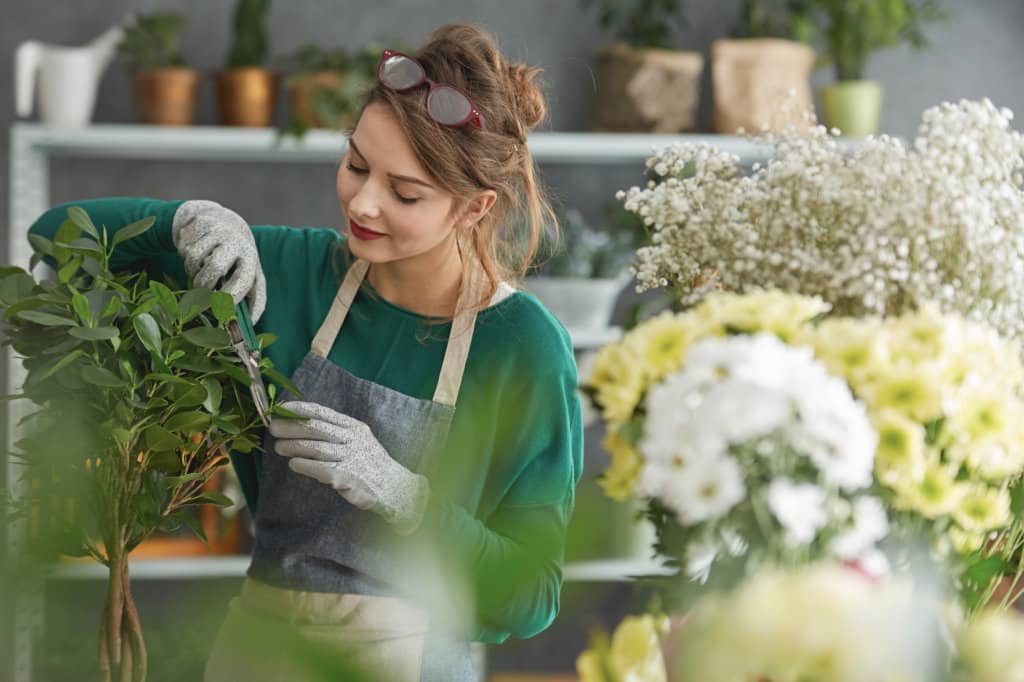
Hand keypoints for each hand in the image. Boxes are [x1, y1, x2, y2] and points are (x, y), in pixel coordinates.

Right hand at [172, 199, 266, 322]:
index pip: (242, 282)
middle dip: (203, 284)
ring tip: (198, 271)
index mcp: (251, 259)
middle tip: (201, 290)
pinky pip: (184, 245)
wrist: (225, 222)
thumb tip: (251, 326)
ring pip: (194, 257)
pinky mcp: (200, 222)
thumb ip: (254, 300)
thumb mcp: (251, 275)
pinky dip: (184, 255)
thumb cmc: (238, 259)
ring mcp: (218, 230)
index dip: (229, 298)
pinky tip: (194, 253)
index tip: (217, 308)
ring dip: (192, 270)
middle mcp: (236, 243)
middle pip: (214, 268)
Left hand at [269, 400, 429, 535]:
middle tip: (272, 428)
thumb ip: (335, 433)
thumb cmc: (369, 463)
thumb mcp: (358, 441)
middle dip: (291, 426)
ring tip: (278, 447)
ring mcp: (351, 458)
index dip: (299, 409)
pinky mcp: (348, 477)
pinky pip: (321, 469)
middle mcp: (353, 439)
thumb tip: (302, 426)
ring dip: (293, 446)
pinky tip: (294, 465)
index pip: (322, 412)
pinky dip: (304, 465)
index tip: (281, 408)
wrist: (395, 488)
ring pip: (316, 448)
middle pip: (316, 428)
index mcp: (353, 427)